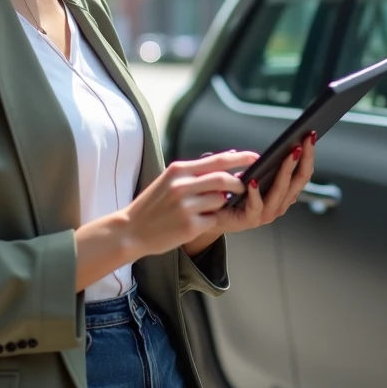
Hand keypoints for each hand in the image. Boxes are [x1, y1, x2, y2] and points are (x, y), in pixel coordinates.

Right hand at [124, 150, 257, 256]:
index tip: (256, 157)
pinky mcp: (190, 226)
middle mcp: (182, 186)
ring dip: (219, 205)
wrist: (131, 231)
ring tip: (204, 208)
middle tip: (241, 188)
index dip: (240, 158)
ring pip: (220, 200)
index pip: (217, 160)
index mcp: (178, 171)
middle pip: (224, 179)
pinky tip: (194, 222)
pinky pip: (213, 220)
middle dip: (238, 184)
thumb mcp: (169, 180)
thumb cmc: (153, 205)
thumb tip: (227, 157)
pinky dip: (209, 221)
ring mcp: (186, 206)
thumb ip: (195, 171)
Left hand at [209, 131, 316, 237]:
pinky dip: (256, 193)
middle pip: (299, 180)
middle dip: (304, 158)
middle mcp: (281, 204)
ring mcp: (267, 214)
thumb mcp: (250, 174)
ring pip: (281, 191)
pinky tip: (253, 181)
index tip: (310, 136)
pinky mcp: (250, 219)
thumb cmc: (233, 193)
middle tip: (305, 140)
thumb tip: (264, 152)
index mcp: (284, 193)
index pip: (302, 174)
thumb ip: (259, 165)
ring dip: (286, 171)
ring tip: (289, 154)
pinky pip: (256, 206)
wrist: (213, 215)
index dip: (309, 155)